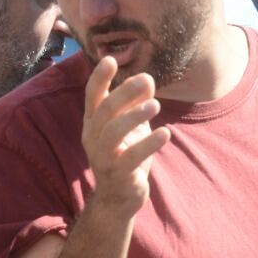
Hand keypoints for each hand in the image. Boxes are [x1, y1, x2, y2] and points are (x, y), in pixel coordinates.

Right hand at [81, 56, 170, 215]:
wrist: (119, 197)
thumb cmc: (125, 155)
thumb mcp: (131, 127)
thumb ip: (136, 104)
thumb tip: (147, 78)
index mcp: (93, 122)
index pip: (92, 96)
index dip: (99, 78)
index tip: (110, 59)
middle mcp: (93, 137)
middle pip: (105, 110)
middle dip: (124, 93)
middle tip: (146, 80)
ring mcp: (102, 157)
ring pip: (113, 132)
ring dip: (135, 116)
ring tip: (156, 105)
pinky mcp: (117, 174)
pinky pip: (132, 157)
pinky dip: (149, 144)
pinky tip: (165, 133)